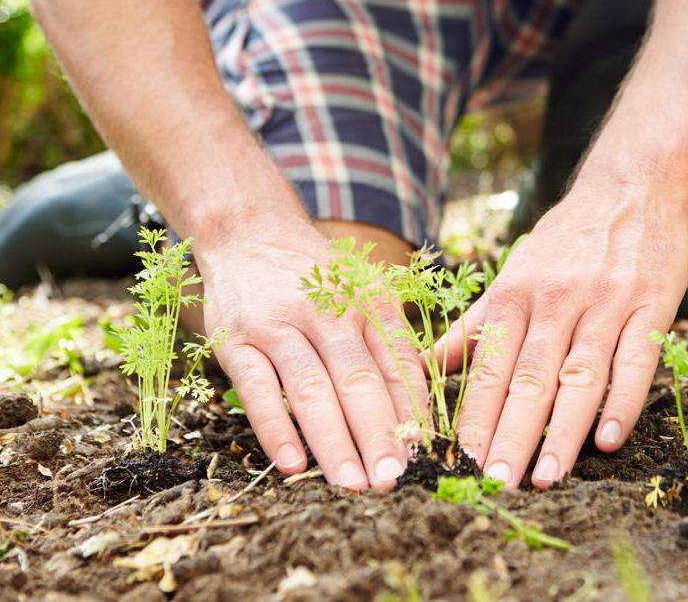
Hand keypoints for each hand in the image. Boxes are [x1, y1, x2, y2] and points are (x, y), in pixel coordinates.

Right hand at [194, 222, 427, 489]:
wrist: (250, 231)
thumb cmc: (317, 276)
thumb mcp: (363, 292)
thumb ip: (388, 342)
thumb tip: (418, 411)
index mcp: (368, 302)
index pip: (397, 362)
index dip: (412, 411)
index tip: (424, 454)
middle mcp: (327, 312)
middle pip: (359, 380)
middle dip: (379, 434)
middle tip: (393, 479)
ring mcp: (279, 326)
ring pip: (312, 389)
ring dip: (334, 441)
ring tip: (352, 483)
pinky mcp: (237, 340)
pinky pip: (258, 389)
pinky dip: (276, 428)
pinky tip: (293, 464)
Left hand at [440, 177, 687, 488]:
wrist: (631, 186)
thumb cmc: (567, 239)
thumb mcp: (514, 273)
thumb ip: (476, 325)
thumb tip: (424, 366)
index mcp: (516, 294)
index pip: (490, 367)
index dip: (475, 418)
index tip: (459, 464)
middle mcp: (556, 300)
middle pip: (529, 377)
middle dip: (510, 435)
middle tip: (495, 484)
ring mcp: (605, 303)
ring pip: (579, 374)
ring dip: (563, 431)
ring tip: (546, 477)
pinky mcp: (651, 305)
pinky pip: (636, 359)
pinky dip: (623, 401)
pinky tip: (609, 439)